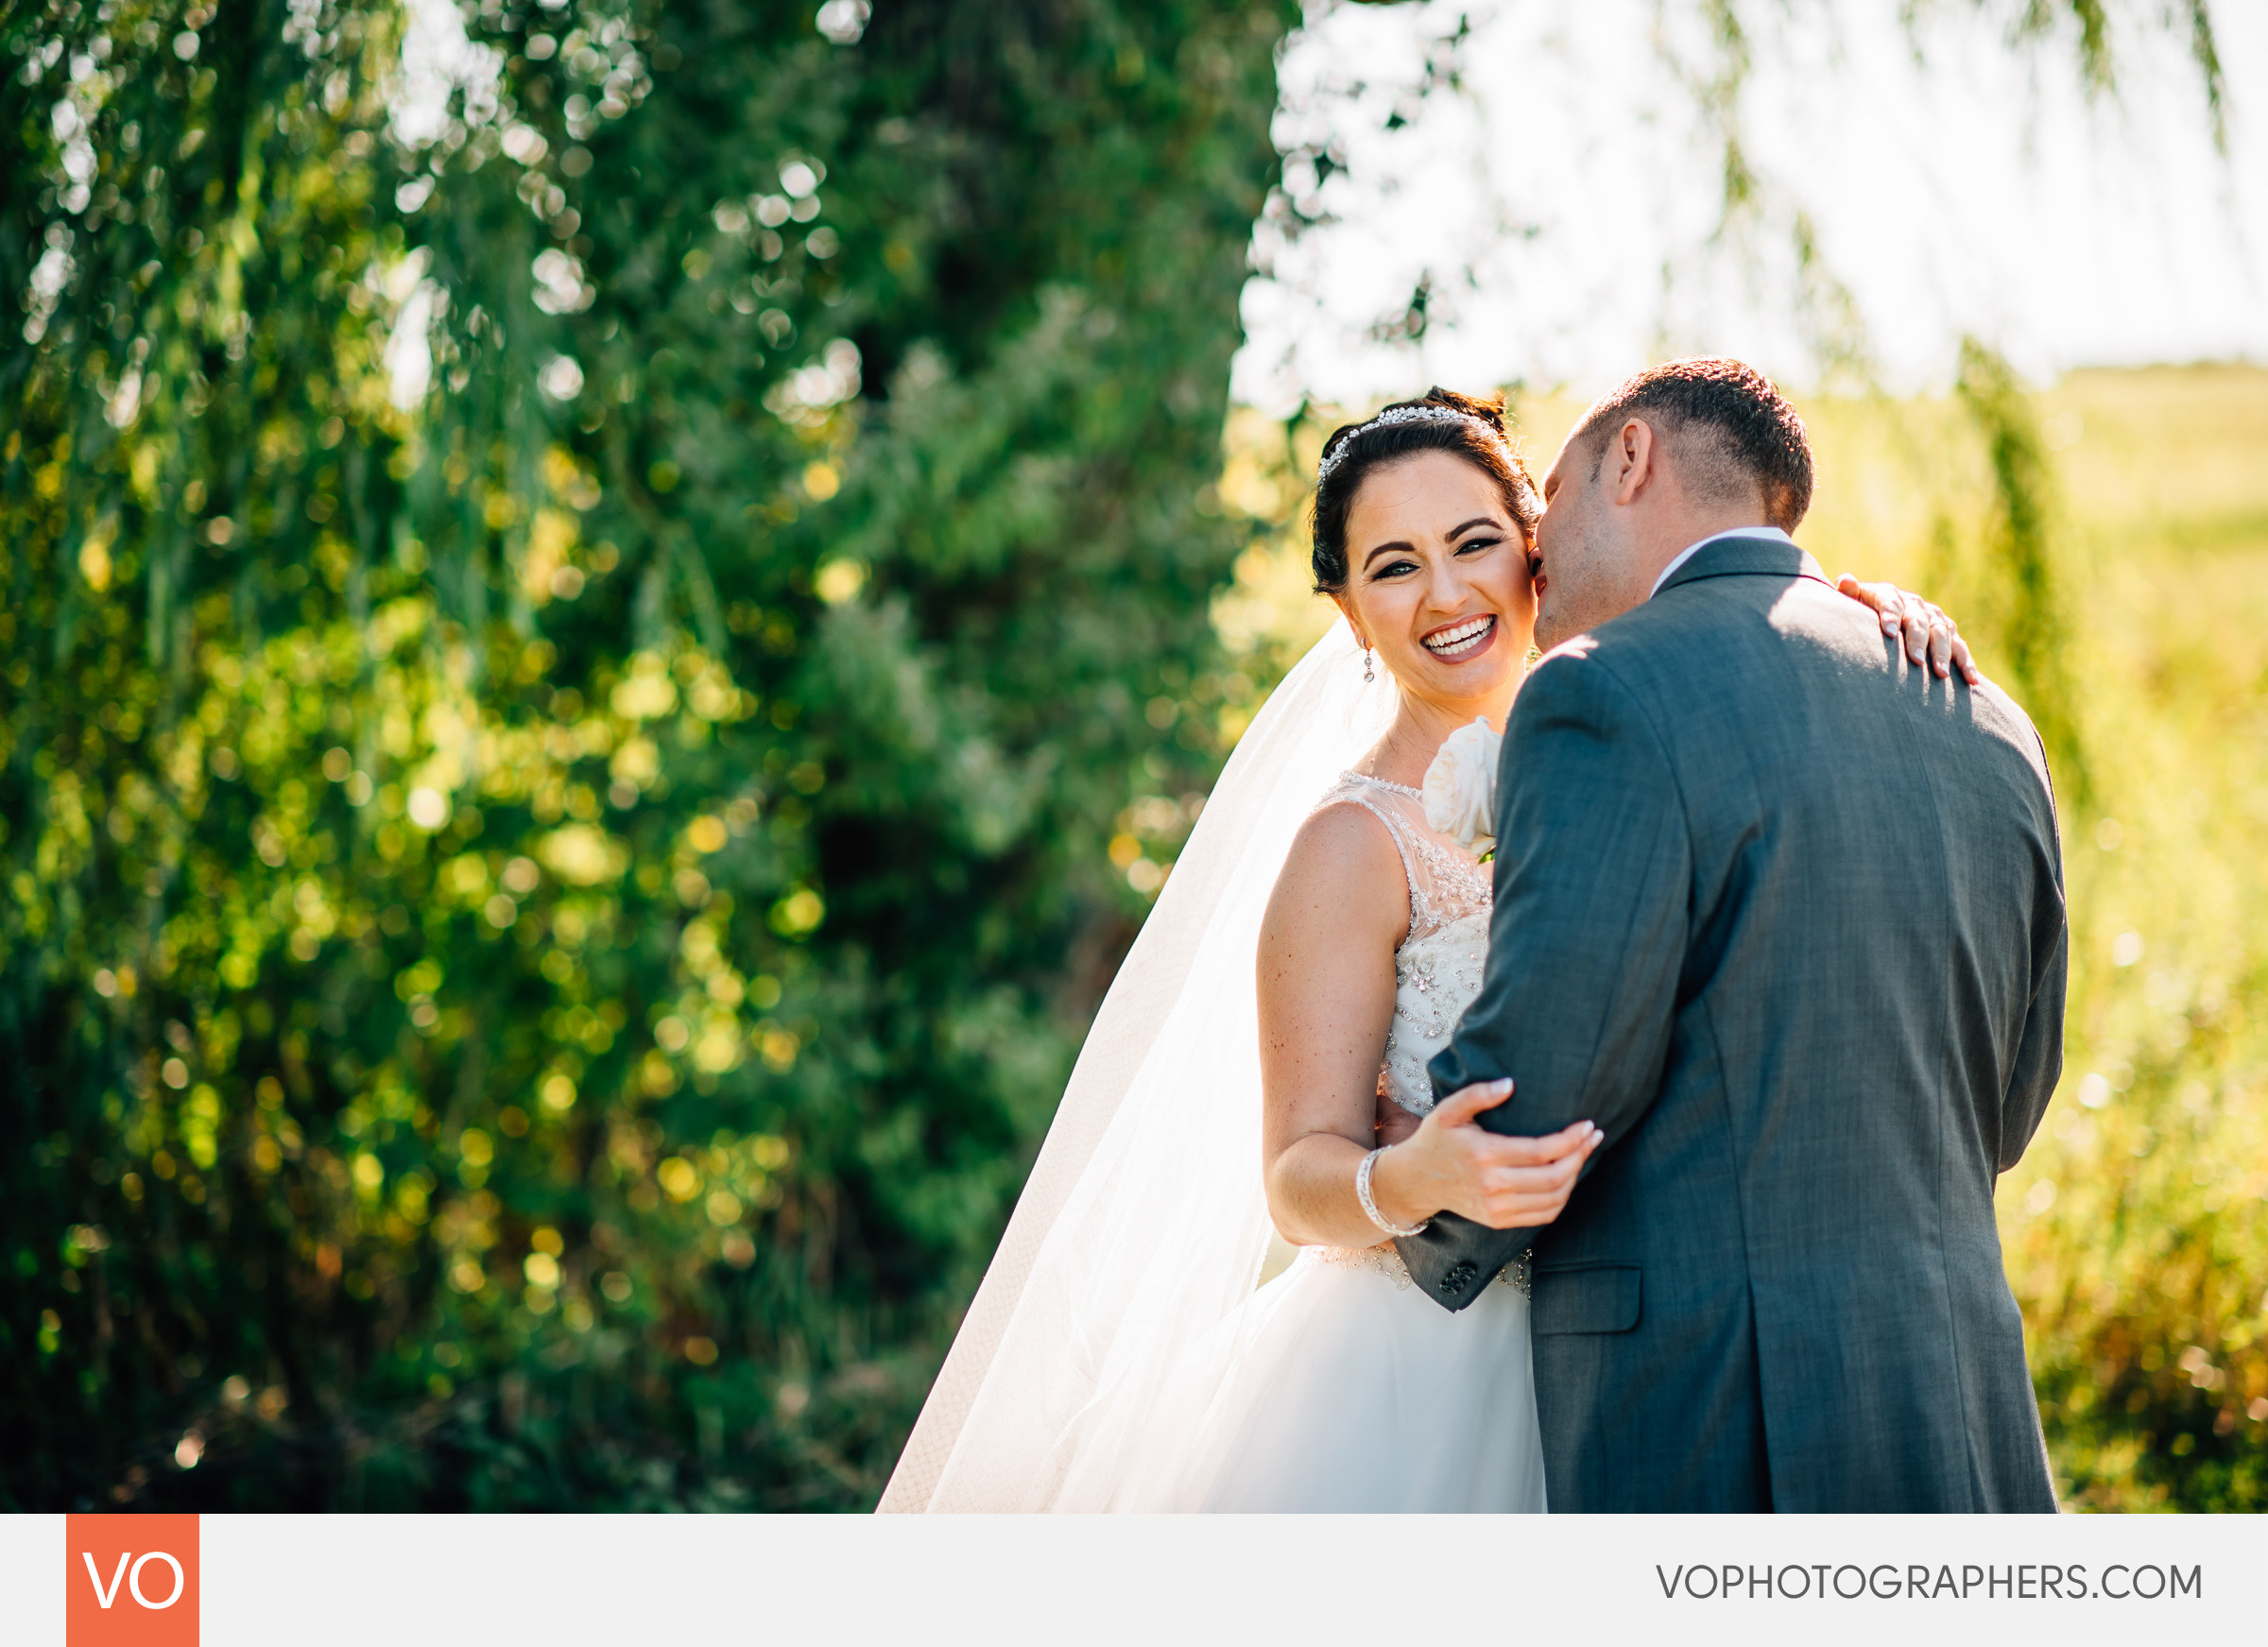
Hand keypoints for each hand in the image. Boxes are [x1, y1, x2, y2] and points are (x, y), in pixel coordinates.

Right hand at [1370, 1079, 1601, 1231]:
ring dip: (1575, 1177)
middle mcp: (1493, 1185)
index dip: (1571, 1139)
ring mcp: (1497, 1208)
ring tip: (1582, 1154)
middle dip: (1580, 1155)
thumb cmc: (1435, 1140)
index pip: (1541, 1151)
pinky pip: (1544, 1215)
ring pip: (1554, 1199)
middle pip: (1554, 1177)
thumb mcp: (1449, 1110)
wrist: (1415, 1181)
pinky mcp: (1499, 1220)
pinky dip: (1563, 1198)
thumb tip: (1510, 1084)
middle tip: (1593, 1137)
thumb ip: (1478, 1094)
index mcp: (1484, 1155)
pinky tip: (1567, 1178)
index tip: (1588, 1125)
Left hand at [1835, 574, 1979, 685]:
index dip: (1889, 615)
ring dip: (1942, 653)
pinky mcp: (1948, 632)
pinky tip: (1970, 680)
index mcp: (1888, 594)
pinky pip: (1960, 648)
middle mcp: (1914, 604)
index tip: (1887, 633)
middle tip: (1914, 660)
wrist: (1880, 619)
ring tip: (1939, 674)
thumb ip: (1848, 593)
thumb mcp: (1851, 603)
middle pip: (1918, 621)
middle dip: (1917, 640)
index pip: (1889, 602)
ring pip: (1942, 634)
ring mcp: (1933, 617)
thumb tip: (1846, 581)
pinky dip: (1966, 663)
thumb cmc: (1858, 615)